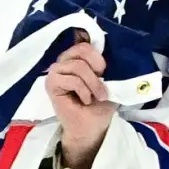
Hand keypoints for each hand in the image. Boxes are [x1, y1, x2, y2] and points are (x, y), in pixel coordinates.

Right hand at [45, 34, 116, 168]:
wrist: (92, 127)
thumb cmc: (101, 105)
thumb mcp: (111, 82)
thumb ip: (110, 65)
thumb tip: (118, 51)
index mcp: (79, 57)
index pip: (86, 41)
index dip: (98, 55)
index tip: (105, 71)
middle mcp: (66, 60)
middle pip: (82, 49)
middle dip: (98, 67)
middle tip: (103, 84)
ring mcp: (57, 70)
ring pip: (78, 66)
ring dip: (93, 83)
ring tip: (97, 96)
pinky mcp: (51, 83)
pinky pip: (71, 79)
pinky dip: (84, 90)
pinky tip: (85, 100)